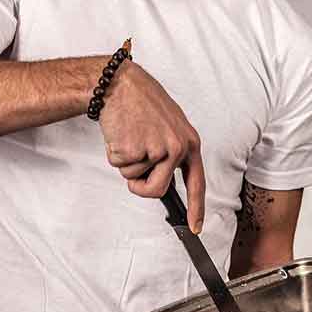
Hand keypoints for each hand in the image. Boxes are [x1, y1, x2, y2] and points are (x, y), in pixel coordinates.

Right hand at [99, 59, 205, 233]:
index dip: (197, 208)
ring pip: (135, 178)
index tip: (195, 227)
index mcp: (189, 143)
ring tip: (130, 135)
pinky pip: (120, 166)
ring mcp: (156, 149)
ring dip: (126, 162)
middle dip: (140, 186)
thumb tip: (163, 177)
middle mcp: (177, 148)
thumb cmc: (142, 103)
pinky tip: (120, 132)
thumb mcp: (169, 125)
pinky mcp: (135, 149)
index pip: (196, 183)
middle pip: (157, 190)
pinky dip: (115, 153)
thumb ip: (171, 151)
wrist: (121, 84)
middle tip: (133, 163)